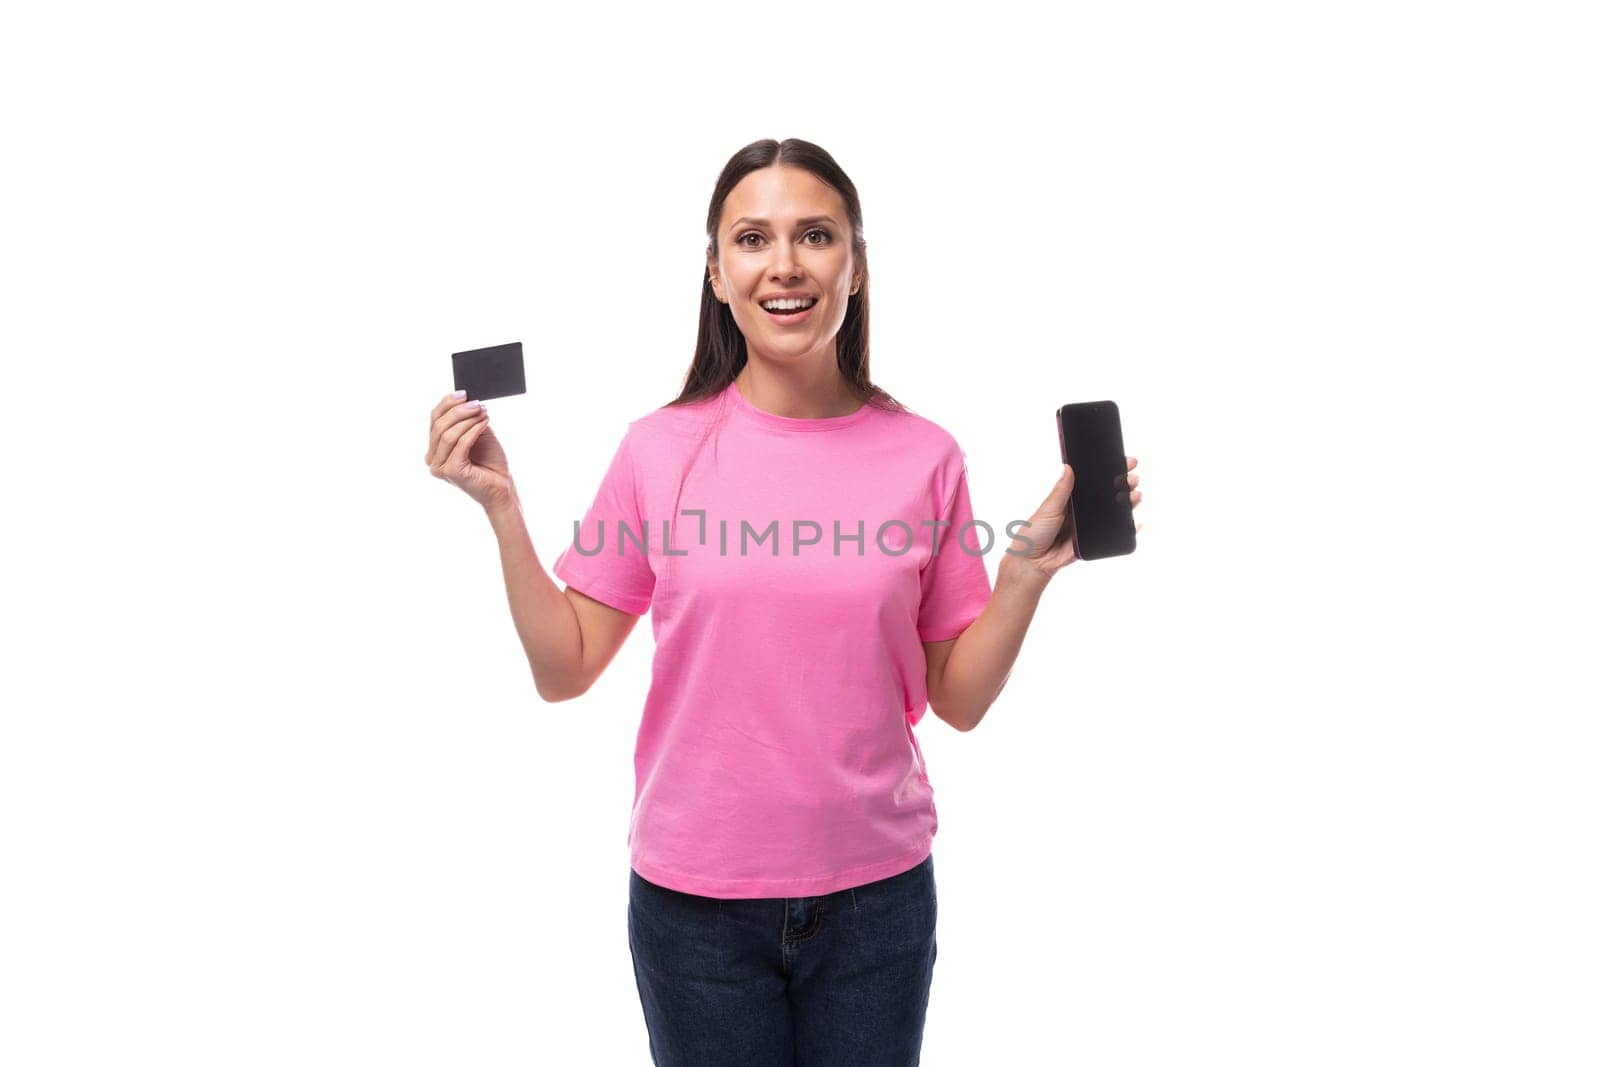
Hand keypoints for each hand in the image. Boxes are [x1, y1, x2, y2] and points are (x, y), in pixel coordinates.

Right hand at [426, 391, 514, 511]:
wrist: (503, 487)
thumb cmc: (490, 461)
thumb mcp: (476, 433)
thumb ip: (467, 419)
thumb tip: (465, 398)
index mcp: (434, 448)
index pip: (434, 420)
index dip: (447, 403)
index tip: (464, 393)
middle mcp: (432, 458)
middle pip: (439, 425)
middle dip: (459, 411)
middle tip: (477, 403)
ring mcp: (439, 467)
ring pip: (447, 434)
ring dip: (467, 419)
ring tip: (484, 412)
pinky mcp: (451, 472)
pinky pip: (460, 444)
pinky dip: (473, 430)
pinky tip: (485, 422)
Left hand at [1011, 456, 1142, 579]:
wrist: (1032, 562)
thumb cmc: (1033, 533)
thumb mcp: (1048, 509)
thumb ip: (1061, 491)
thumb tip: (1067, 467)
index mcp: (1070, 498)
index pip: (1093, 481)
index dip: (1110, 471)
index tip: (1126, 462)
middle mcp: (1081, 510)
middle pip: (1107, 495)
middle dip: (1123, 484)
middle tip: (1132, 479)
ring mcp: (1088, 525)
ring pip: (1112, 512)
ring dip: (1128, 504)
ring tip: (1136, 496)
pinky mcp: (1092, 541)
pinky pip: (1112, 533)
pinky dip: (1126, 529)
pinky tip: (1136, 523)